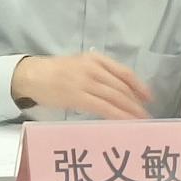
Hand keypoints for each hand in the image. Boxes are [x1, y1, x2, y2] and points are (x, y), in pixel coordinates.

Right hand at [9, 54, 151, 119]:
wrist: (31, 75)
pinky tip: (126, 122)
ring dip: (131, 110)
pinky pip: (104, 107)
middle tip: (145, 114)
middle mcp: (92, 68)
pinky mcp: (78, 96)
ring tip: (141, 121)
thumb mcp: (79, 64)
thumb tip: (120, 91)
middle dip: (136, 102)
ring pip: (115, 97)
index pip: (124, 72)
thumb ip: (98, 73)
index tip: (149, 97)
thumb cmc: (55, 72)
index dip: (139, 86)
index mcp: (95, 58)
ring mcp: (85, 82)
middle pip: (121, 87)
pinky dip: (118, 115)